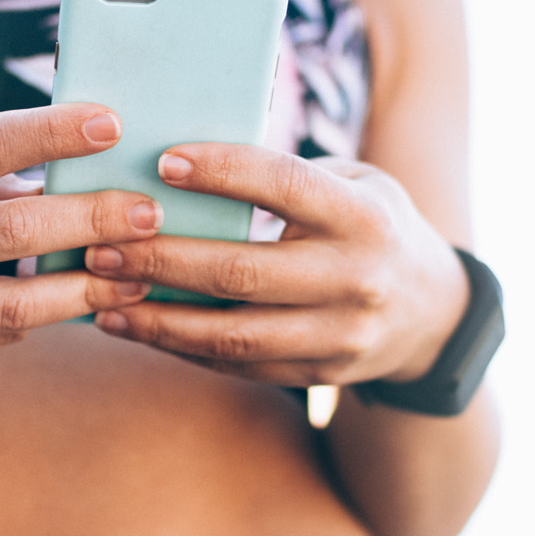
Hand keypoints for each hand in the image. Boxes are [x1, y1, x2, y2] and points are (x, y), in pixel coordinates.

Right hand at [0, 104, 158, 364]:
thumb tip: (67, 168)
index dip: (49, 133)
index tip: (110, 123)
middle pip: (11, 230)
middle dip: (90, 218)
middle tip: (150, 210)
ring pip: (15, 305)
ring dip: (86, 288)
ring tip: (139, 271)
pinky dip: (46, 315)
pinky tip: (86, 299)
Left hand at [81, 144, 468, 385]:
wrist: (433, 313)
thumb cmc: (371, 225)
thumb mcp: (355, 183)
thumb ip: (287, 177)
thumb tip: (180, 166)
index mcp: (364, 216)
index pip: (285, 185)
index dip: (223, 172)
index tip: (164, 160)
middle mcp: (356, 279)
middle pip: (241, 271)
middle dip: (161, 259)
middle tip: (101, 245)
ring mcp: (340, 336)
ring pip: (232, 333)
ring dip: (157, 318)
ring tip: (101, 296)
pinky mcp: (319, 375)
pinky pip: (238, 364)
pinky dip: (180, 347)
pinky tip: (134, 327)